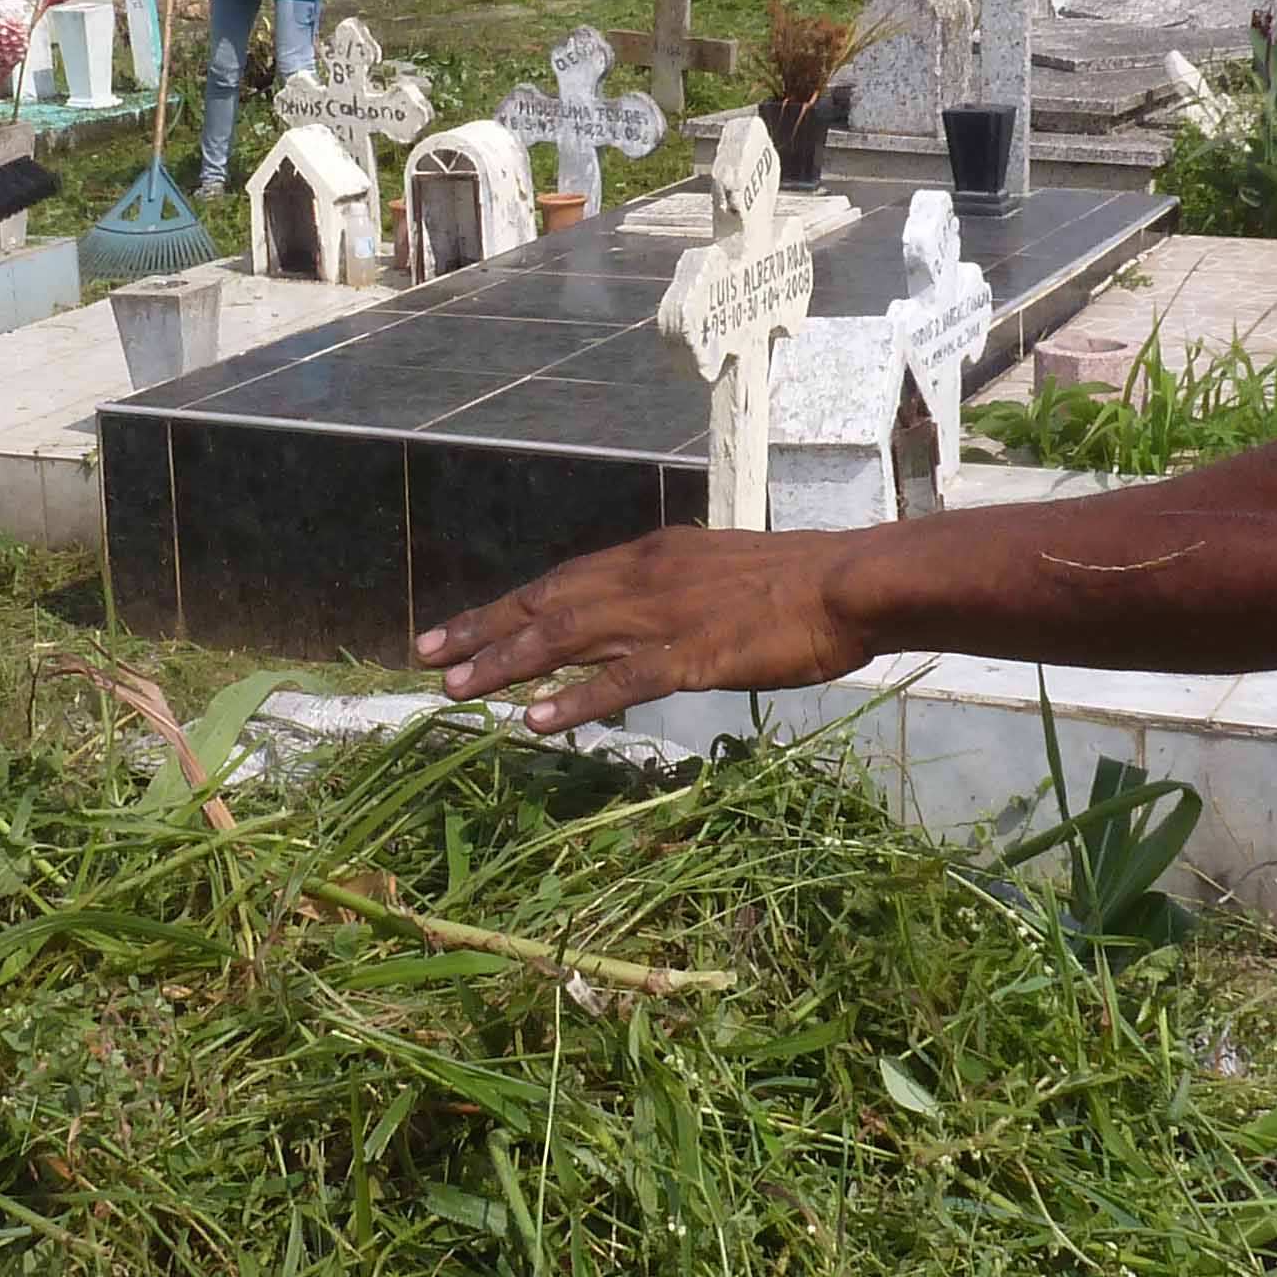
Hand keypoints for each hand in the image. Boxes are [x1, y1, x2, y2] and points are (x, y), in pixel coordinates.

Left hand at [416, 523, 870, 732]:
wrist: (852, 581)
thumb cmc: (800, 582)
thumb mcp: (720, 572)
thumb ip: (674, 592)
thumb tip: (643, 617)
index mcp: (652, 557)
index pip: (561, 583)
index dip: (505, 608)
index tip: (455, 628)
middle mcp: (644, 578)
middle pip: (545, 605)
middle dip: (481, 631)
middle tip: (424, 657)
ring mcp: (666, 616)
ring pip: (567, 638)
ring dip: (507, 663)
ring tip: (457, 688)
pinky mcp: (694, 655)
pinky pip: (621, 680)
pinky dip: (574, 698)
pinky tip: (535, 719)